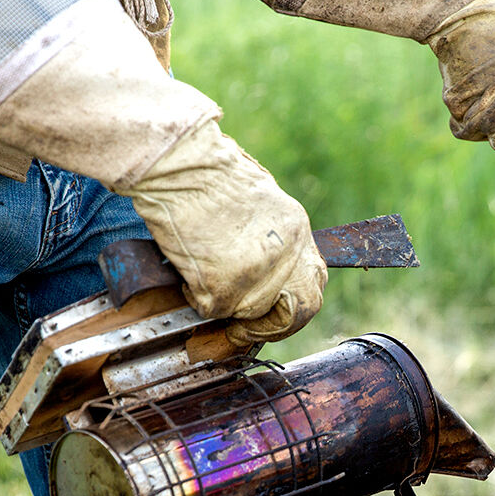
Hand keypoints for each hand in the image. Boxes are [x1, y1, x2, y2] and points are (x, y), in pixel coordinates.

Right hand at [120, 119, 326, 346]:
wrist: (181, 166)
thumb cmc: (206, 173)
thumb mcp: (257, 200)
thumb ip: (268, 237)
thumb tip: (259, 269)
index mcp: (297, 230)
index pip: (313, 281)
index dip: (295, 302)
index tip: (275, 310)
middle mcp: (287, 255)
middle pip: (302, 310)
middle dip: (275, 326)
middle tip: (246, 329)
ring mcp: (259, 274)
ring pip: (250, 313)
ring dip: (226, 306)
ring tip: (202, 278)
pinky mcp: (225, 288)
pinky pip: (212, 308)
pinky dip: (195, 295)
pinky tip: (187, 271)